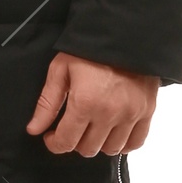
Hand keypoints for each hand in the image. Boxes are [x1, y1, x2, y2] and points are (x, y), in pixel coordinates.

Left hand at [27, 51, 158, 157]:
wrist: (125, 33)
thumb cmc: (89, 50)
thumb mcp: (61, 70)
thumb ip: (47, 103)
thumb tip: (34, 129)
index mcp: (85, 103)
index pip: (66, 142)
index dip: (54, 143)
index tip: (51, 136)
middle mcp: (110, 113)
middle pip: (88, 149)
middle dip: (74, 142)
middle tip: (71, 128)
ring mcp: (131, 114)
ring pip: (111, 149)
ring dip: (98, 143)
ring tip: (92, 128)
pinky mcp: (147, 111)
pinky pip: (135, 143)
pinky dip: (123, 143)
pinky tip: (112, 133)